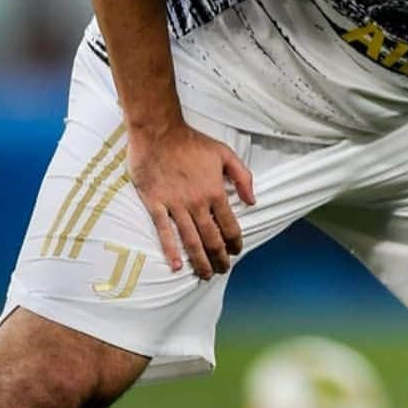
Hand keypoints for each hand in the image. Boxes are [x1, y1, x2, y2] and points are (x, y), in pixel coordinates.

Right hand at [127, 121, 254, 278]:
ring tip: (206, 274)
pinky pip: (164, 232)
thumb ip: (242, 177)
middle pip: (211, 239)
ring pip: (191, 241)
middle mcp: (197, 203)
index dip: (235, 242)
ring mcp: (176, 205)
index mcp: (215, 191)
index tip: (237, 251)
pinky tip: (176, 266)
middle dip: (220, 258)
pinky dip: (171, 251)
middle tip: (223, 270)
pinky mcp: (156, 205)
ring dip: (200, 261)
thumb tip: (252, 201)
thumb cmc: (192, 141)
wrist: (159, 133)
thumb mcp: (224, 153)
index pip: (229, 225)